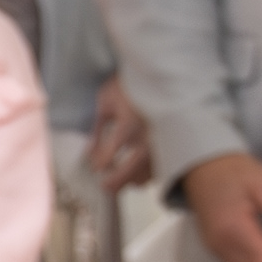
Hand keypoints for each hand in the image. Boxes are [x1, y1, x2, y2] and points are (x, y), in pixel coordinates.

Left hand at [86, 75, 152, 192]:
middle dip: (114, 182)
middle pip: (129, 171)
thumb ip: (97, 128)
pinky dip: (150, 173)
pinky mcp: (172, 144)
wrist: (163, 74)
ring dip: (133, 179)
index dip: (99, 165)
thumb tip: (89, 151)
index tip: (96, 168)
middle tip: (105, 186)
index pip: (108, 156)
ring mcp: (162, 142)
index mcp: (127, 125)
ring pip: (148, 173)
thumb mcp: (106, 101)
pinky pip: (161, 168)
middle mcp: (146, 138)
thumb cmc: (131, 85)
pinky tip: (142, 170)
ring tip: (125, 178)